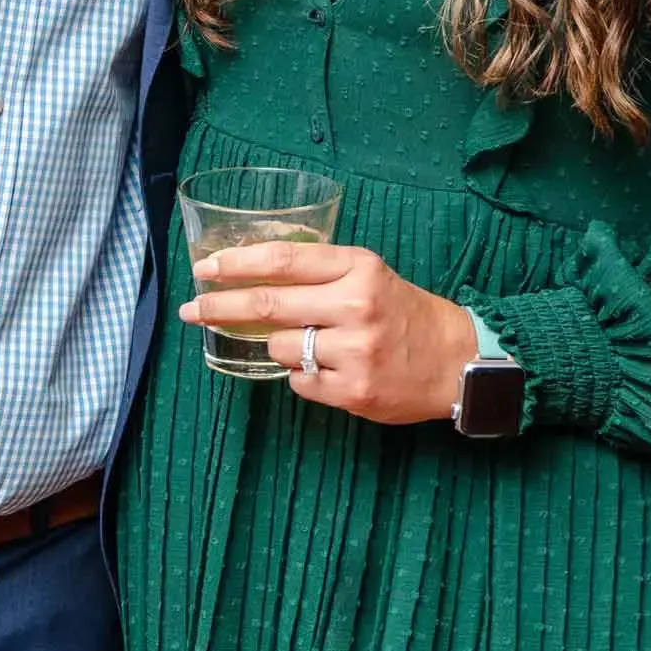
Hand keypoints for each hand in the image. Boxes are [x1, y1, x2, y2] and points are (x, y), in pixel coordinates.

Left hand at [183, 242, 476, 423]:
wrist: (456, 359)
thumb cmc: (403, 312)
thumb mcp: (369, 275)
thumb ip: (319, 272)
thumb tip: (248, 273)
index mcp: (358, 269)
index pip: (282, 260)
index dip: (236, 264)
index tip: (204, 267)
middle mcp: (356, 306)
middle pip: (267, 303)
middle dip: (220, 306)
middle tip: (193, 309)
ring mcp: (356, 351)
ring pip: (280, 347)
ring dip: (282, 347)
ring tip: (315, 345)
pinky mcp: (354, 391)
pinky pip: (299, 382)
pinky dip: (304, 376)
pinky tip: (332, 370)